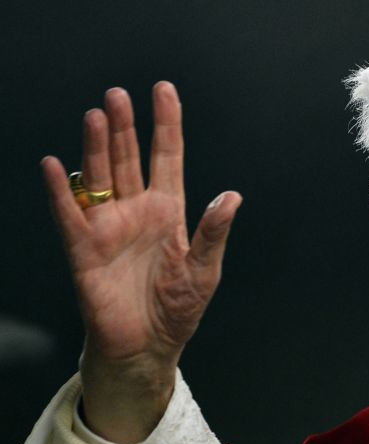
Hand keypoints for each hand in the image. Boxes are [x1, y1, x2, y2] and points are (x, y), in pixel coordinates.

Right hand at [41, 82, 241, 443]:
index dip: (166, 124)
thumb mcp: (204, 269)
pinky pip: (70, 215)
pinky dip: (62, 192)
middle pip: (128, 158)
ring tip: (96, 115)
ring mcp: (109, 227)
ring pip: (99, 177)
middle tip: (119, 95)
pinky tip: (56, 166)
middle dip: (124, 126)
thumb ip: (213, 232)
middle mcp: (137, 211)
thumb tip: (232, 196)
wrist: (146, 346)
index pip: (167, 157)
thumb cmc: (178, 309)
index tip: (164, 91)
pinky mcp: (84, 250)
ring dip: (96, 147)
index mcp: (169, 212)